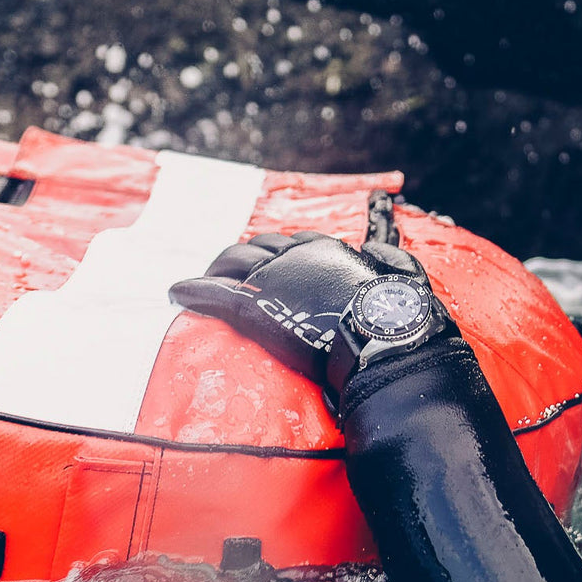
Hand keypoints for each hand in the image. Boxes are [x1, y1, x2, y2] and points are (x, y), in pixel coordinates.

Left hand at [169, 232, 437, 385]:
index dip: (279, 253)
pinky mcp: (254, 305)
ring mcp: (273, 277)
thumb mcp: (403, 273)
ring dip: (215, 270)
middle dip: (240, 258)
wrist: (385, 338)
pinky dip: (193, 290)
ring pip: (233, 263)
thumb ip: (388, 256)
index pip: (295, 243)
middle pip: (257, 247)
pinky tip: (177, 293)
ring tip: (200, 282)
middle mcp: (297, 255)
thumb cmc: (399, 312)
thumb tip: (373, 244)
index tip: (271, 264)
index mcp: (329, 250)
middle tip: (226, 272)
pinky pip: (215, 293)